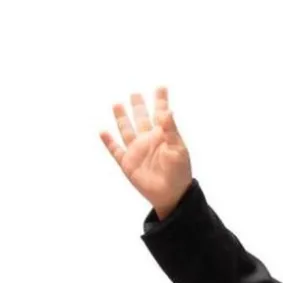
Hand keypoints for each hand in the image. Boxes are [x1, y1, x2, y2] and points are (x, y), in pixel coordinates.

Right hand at [100, 86, 192, 216]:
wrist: (172, 195)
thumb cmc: (179, 173)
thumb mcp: (178, 149)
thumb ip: (171, 130)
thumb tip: (167, 110)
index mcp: (162, 135)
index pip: (161, 113)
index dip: (160, 100)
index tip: (161, 87)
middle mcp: (148, 140)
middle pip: (141, 118)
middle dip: (138, 106)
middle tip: (135, 93)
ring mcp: (137, 151)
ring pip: (127, 130)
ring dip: (121, 118)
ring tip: (117, 104)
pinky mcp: (128, 163)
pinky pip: (116, 150)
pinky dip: (109, 142)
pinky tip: (103, 132)